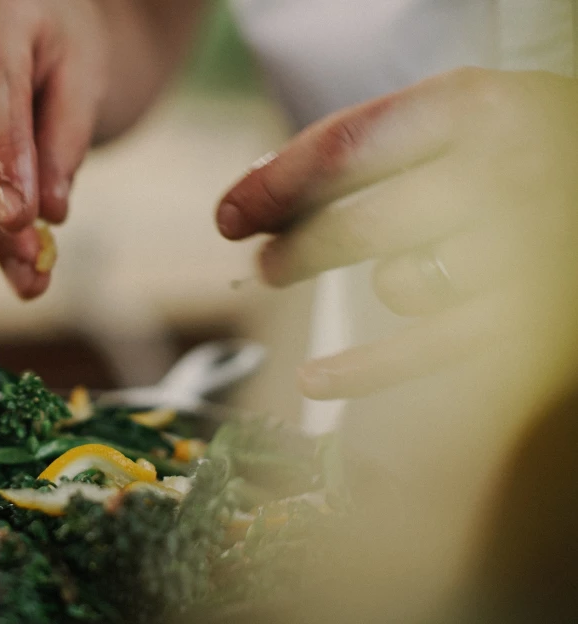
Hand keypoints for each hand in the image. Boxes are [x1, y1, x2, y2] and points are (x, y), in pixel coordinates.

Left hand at [216, 68, 577, 399]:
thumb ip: (376, 143)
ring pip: (401, 284)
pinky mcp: (530, 319)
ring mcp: (521, 249)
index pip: (343, 150)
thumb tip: (260, 189)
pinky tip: (315, 378)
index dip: (273, 186)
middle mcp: (501, 173)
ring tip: (402, 271)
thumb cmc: (530, 149)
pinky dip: (364, 370)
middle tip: (266, 264)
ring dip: (384, 285)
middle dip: (296, 250)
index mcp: (476, 108)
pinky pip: (428, 351)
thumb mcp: (466, 115)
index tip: (230, 214)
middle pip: (359, 224)